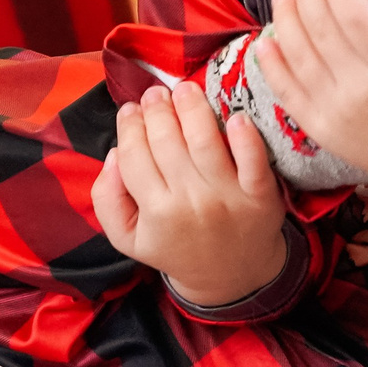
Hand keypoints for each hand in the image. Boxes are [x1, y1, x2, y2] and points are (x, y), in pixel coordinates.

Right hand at [91, 82, 289, 307]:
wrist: (233, 277)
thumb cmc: (176, 247)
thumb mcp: (128, 237)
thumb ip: (107, 199)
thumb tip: (113, 155)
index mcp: (156, 211)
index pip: (135, 156)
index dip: (130, 127)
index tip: (130, 109)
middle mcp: (191, 202)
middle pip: (167, 142)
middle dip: (157, 110)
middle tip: (155, 92)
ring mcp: (227, 197)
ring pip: (205, 141)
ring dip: (192, 108)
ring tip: (184, 89)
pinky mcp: (260, 195)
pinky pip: (253, 160)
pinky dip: (245, 136)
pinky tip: (234, 116)